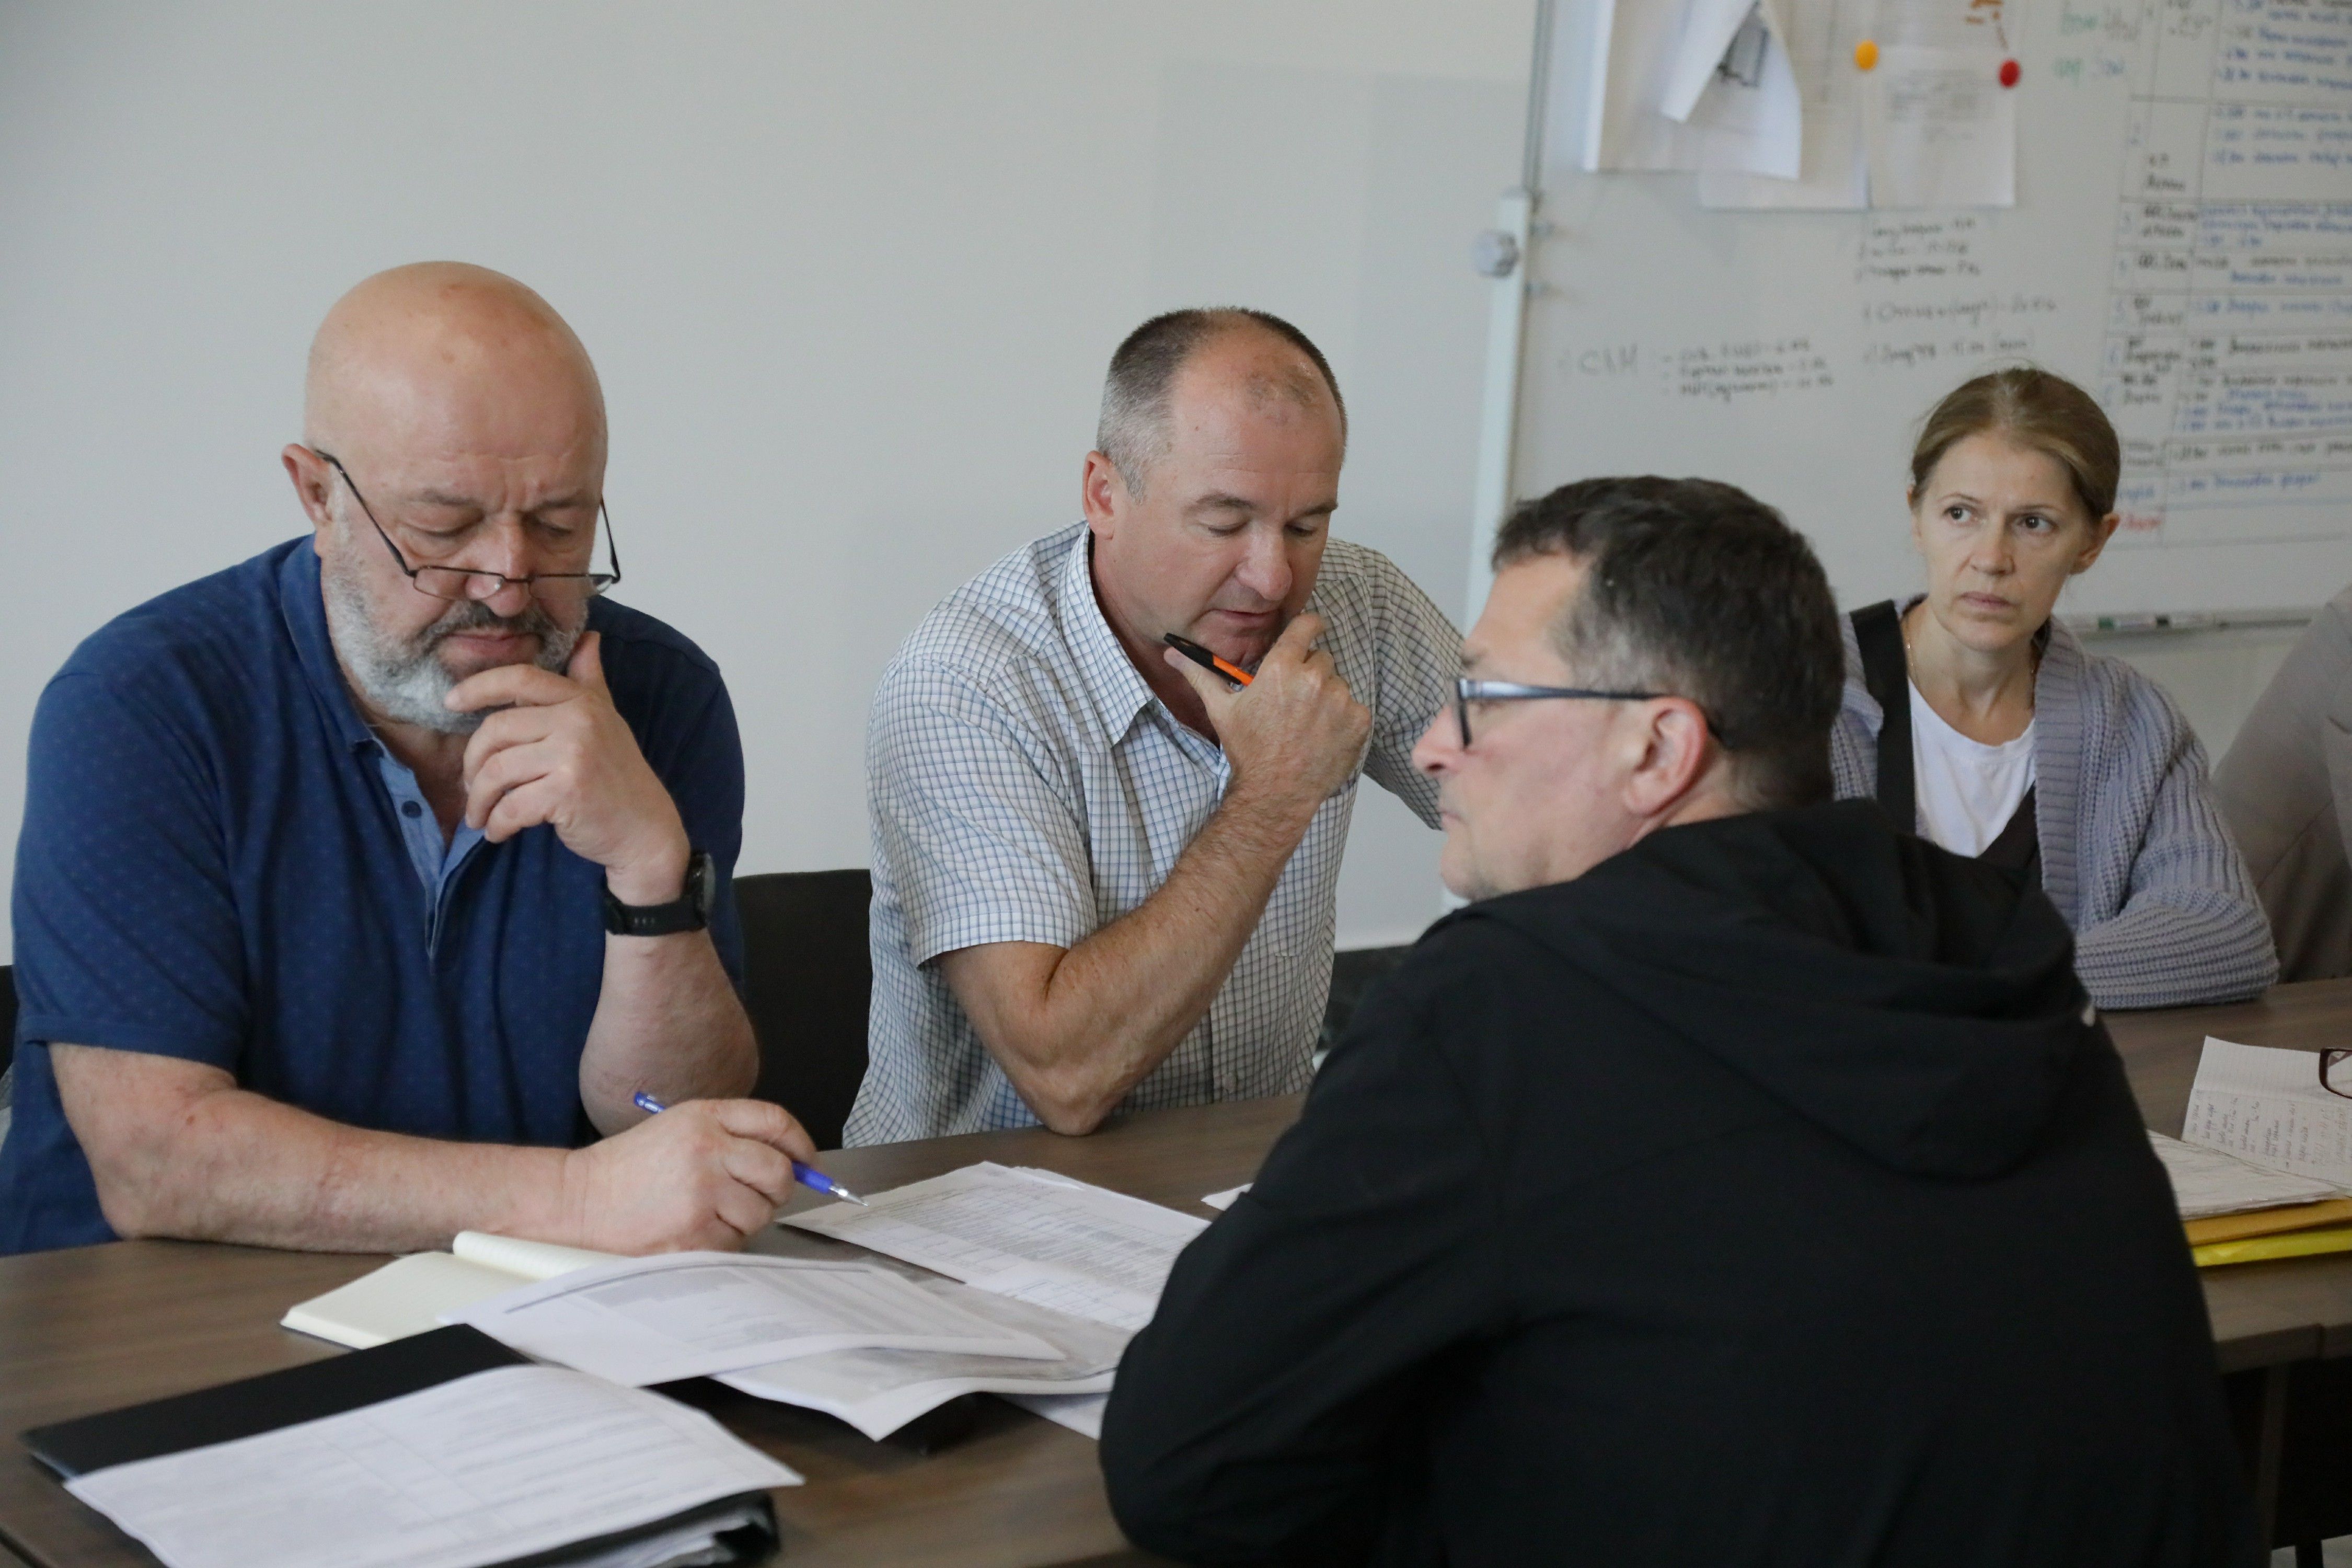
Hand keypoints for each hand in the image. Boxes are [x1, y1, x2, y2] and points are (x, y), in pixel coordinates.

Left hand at [447, 632, 690, 904]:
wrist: (646, 829)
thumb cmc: (619, 776)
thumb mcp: (607, 720)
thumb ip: (589, 680)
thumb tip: (587, 636)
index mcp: (582, 701)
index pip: (519, 679)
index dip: (479, 687)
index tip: (451, 702)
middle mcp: (578, 722)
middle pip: (497, 730)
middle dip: (472, 763)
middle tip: (470, 786)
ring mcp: (573, 756)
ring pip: (497, 771)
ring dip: (479, 800)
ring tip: (480, 815)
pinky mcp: (567, 793)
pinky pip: (511, 806)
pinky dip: (497, 824)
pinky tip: (498, 832)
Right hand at [558, 1098, 818, 1252]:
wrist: (581, 1199)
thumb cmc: (631, 1166)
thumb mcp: (681, 1127)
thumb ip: (732, 1135)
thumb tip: (791, 1161)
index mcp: (705, 1117)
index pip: (775, 1121)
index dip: (800, 1144)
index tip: (807, 1162)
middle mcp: (707, 1150)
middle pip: (779, 1173)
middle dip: (778, 1189)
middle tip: (759, 1195)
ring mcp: (701, 1194)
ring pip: (759, 1214)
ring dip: (745, 1219)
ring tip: (709, 1211)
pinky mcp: (693, 1233)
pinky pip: (735, 1243)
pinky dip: (722, 1241)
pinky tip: (693, 1229)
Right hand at [1166, 612, 1369, 820]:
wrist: (1275, 794)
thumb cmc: (1248, 750)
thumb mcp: (1222, 709)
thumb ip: (1201, 674)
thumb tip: (1172, 652)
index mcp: (1281, 667)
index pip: (1309, 625)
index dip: (1310, 628)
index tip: (1309, 634)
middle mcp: (1314, 678)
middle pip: (1322, 659)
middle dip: (1310, 674)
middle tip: (1295, 702)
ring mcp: (1340, 700)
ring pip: (1339, 684)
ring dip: (1328, 698)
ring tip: (1308, 724)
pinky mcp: (1359, 721)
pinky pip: (1356, 708)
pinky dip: (1345, 720)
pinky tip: (1324, 737)